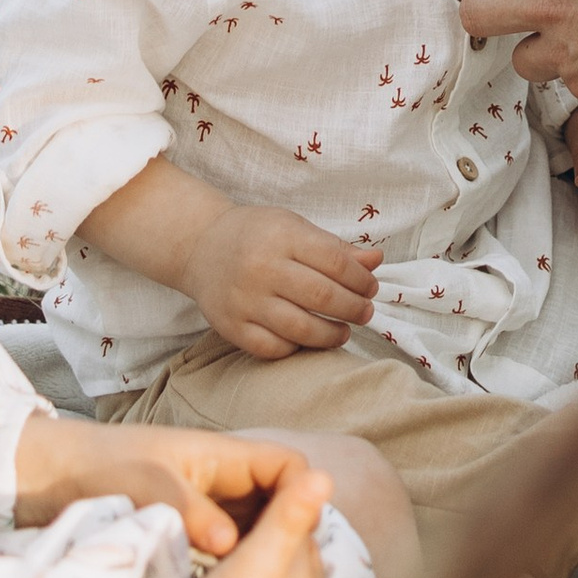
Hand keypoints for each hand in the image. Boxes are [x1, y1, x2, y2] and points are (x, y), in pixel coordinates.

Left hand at [12, 412, 298, 554]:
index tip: (296, 538)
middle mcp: (222, 477)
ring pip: (255, 525)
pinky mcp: (189, 526)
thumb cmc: (99, 467)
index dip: (303, 495)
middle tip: (281, 577)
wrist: (48, 474)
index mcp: (221, 455)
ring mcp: (207, 502)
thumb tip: (234, 543)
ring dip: (259, 551)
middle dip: (286, 531)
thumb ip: (191, 511)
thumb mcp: (146, 486)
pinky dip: (234, 563)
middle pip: (278, 499)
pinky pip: (228, 543)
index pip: (288, 466)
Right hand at [169, 446, 333, 577]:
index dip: (278, 496)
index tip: (245, 472)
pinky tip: (209, 557)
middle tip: (224, 491)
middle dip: (261, 518)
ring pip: (262, 562)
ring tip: (215, 519)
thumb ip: (290, 518)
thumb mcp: (259, 562)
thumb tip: (326, 474)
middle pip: (283, 544)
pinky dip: (231, 563)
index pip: (303, 524)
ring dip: (243, 540)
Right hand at [185, 200, 379, 358]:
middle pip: (323, 297)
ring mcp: (245, 300)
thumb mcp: (294, 227)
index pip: (336, 262)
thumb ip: (335, 247)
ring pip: (301, 329)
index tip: (371, 288)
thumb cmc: (256, 235)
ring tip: (343, 331)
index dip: (361, 280)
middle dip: (354, 309)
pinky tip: (308, 341)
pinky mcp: (231, 327)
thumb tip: (376, 260)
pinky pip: (273, 348)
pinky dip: (297, 350)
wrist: (201, 246)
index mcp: (282, 237)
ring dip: (332, 335)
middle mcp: (262, 268)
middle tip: (365, 312)